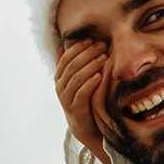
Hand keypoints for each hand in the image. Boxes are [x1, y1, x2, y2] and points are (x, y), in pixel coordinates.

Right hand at [55, 40, 108, 163]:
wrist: (84, 124)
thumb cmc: (83, 97)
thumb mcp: (77, 79)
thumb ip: (72, 64)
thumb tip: (66, 44)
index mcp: (59, 76)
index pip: (66, 57)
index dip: (78, 47)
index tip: (92, 38)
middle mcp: (60, 86)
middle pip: (72, 65)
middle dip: (88, 53)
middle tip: (102, 45)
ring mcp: (66, 98)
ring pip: (76, 78)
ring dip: (91, 66)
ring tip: (104, 58)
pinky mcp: (75, 108)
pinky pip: (81, 93)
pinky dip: (90, 83)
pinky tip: (100, 76)